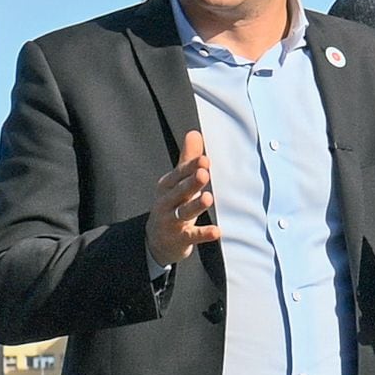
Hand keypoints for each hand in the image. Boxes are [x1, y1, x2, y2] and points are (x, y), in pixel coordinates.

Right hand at [148, 129, 217, 266]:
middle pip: (180, 191)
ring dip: (196, 205)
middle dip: (191, 182)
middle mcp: (166, 202)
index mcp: (167, 186)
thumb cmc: (172, 205)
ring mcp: (171, 221)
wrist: (157, 241)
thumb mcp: (178, 183)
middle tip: (204, 173)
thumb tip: (194, 133)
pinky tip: (217, 231)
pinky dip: (204, 234)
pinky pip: (192, 236)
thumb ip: (188, 159)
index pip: (179, 174)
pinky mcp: (179, 239)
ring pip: (184, 212)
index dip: (191, 167)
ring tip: (208, 198)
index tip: (205, 160)